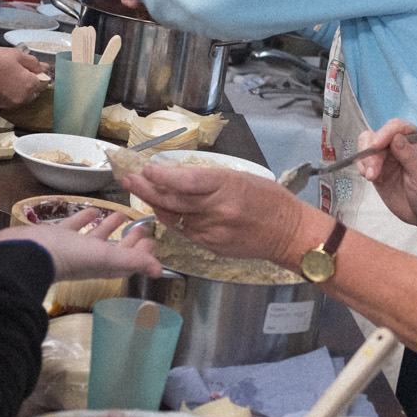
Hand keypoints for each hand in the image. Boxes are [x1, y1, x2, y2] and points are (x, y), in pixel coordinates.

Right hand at [0, 46, 48, 107]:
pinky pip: (10, 100)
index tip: (37, 69)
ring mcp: (10, 103)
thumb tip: (42, 67)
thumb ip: (32, 62)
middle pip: (34, 92)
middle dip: (31, 82)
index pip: (44, 83)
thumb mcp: (16, 55)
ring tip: (10, 76)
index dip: (42, 75)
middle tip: (22, 71)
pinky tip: (2, 83)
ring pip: (22, 97)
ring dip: (21, 89)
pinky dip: (10, 93)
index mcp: (29, 84)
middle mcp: (22, 97)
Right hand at [0, 208, 162, 281]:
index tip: (152, 242)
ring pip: (96, 237)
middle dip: (129, 240)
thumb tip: (160, 271)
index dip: (142, 254)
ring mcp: (73, 248)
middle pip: (115, 249)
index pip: (130, 261)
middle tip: (141, 227)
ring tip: (120, 214)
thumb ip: (134, 262)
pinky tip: (90, 209)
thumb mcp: (107, 258)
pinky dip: (84, 218)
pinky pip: (75, 226)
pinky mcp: (58, 236)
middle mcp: (90, 259)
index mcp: (105, 266)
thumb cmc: (69, 257)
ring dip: (109, 227)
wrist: (31, 253)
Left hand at [123, 163, 313, 265]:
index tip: (146, 169)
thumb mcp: (242, 178)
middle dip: (146, 190)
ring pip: (174, 218)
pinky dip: (173, 220)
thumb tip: (178, 176)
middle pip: (172, 201)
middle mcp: (217, 210)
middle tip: (129, 179)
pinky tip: (166, 211)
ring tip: (142, 192)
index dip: (161, 176)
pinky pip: (185, 231)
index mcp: (227, 186)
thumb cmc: (270, 200)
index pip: (185, 181)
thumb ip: (209, 179)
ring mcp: (213, 231)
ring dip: (157, 205)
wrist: (288, 233)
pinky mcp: (211, 246)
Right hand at [358, 118, 416, 234]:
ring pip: (367, 147)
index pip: (397, 127)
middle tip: (373, 170)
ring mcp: (387, 158)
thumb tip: (396, 137)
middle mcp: (399, 145)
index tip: (376, 145)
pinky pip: (364, 163)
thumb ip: (409, 156)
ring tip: (372, 177)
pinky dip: (362, 168)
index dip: (385, 132)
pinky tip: (370, 178)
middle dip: (371, 151)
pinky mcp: (378, 170)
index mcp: (415, 140)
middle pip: (377, 136)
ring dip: (365, 160)